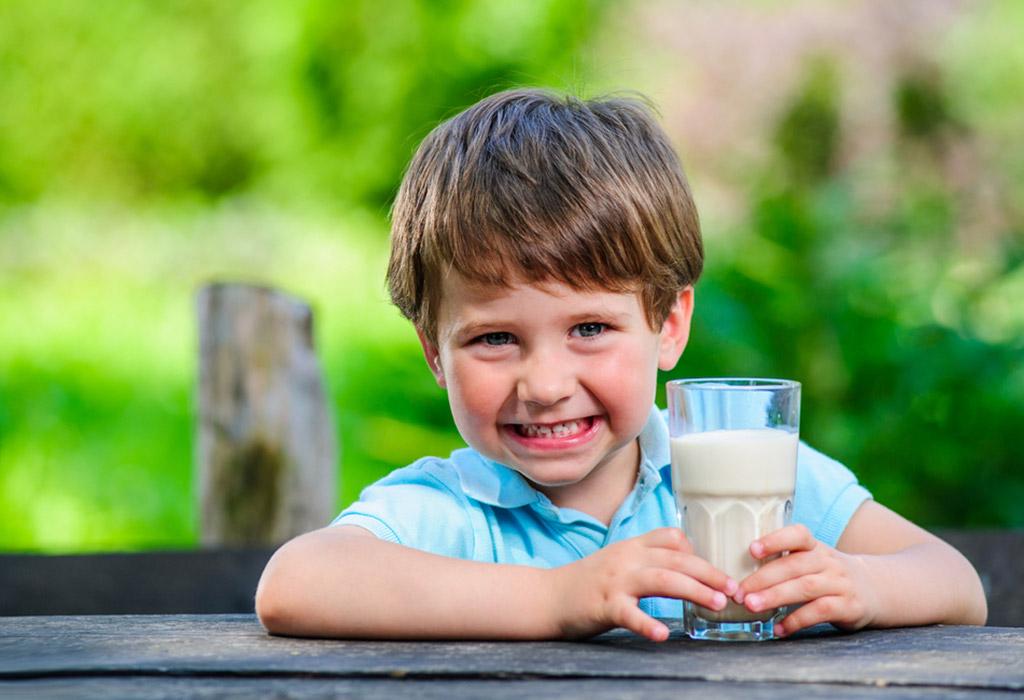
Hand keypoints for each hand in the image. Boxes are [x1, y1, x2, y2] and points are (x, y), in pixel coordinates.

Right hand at [550, 527, 736, 641]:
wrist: (548, 597)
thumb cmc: (588, 582)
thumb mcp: (619, 560)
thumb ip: (648, 559)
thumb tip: (686, 565)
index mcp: (632, 546)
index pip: (672, 538)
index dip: (700, 553)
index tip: (720, 574)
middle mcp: (627, 558)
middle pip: (676, 559)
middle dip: (710, 573)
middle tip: (734, 590)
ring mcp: (615, 581)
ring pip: (662, 579)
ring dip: (694, 590)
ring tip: (717, 604)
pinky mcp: (603, 605)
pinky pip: (629, 614)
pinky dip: (647, 624)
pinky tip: (663, 635)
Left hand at [734, 524, 878, 636]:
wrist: (878, 589)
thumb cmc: (830, 575)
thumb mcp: (813, 560)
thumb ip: (785, 562)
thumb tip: (738, 573)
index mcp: (816, 547)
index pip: (798, 535)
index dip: (775, 539)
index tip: (751, 549)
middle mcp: (828, 562)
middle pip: (793, 566)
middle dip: (763, 578)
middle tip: (739, 592)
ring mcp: (840, 583)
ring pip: (805, 587)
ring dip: (775, 597)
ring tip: (752, 606)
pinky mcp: (849, 606)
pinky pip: (820, 612)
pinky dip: (797, 621)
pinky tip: (779, 629)